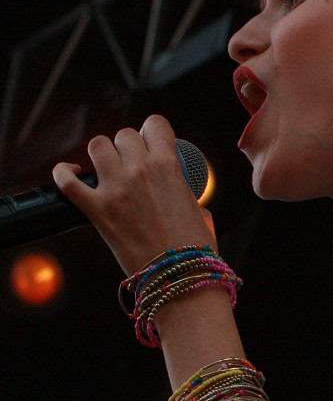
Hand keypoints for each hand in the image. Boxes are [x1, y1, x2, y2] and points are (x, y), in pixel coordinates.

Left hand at [52, 114, 216, 275]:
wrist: (179, 276)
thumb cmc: (195, 247)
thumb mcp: (200, 209)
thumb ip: (186, 192)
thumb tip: (180, 193)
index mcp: (169, 166)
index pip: (155, 124)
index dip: (153, 131)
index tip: (152, 142)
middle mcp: (140, 171)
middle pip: (124, 134)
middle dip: (128, 145)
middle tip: (132, 161)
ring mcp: (115, 189)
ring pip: (97, 146)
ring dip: (102, 153)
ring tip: (107, 166)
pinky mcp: (95, 210)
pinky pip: (67, 181)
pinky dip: (64, 173)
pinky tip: (70, 172)